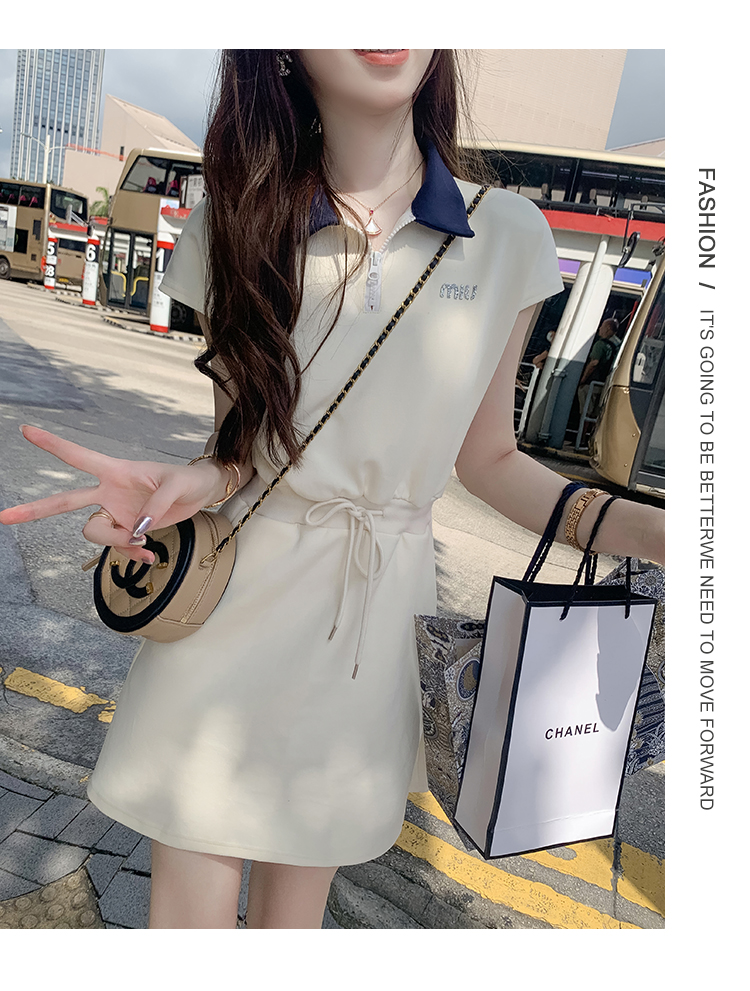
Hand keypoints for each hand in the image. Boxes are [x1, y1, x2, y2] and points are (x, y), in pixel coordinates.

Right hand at [0, 425, 231, 565]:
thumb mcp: (176, 487)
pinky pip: (118, 548)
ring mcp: (116, 513)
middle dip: (35, 510)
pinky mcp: (127, 530)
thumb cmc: (187, 479)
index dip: (53, 446)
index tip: (26, 431)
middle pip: (65, 501)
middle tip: (4, 517)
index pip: (79, 457)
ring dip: (117, 543)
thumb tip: (136, 530)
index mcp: (116, 471)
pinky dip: (132, 554)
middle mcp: (108, 492)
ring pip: (95, 533)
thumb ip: (155, 506)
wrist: (201, 494)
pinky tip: (150, 555)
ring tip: (143, 540)